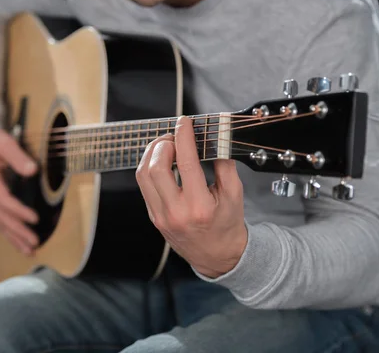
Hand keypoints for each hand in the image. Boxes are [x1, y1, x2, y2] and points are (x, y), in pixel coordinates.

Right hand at [0, 128, 38, 255]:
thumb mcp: (4, 142)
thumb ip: (18, 156)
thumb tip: (33, 170)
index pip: (2, 199)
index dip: (18, 210)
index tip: (35, 218)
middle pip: (1, 216)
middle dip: (18, 231)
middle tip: (34, 243)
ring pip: (0, 222)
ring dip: (14, 238)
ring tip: (30, 251)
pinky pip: (0, 220)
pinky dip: (10, 233)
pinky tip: (21, 243)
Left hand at [135, 116, 247, 278]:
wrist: (217, 256)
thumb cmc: (227, 223)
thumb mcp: (234, 193)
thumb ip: (224, 163)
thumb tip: (214, 136)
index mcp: (199, 206)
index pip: (186, 163)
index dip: (183, 137)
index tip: (185, 122)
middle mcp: (176, 212)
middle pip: (156, 168)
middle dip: (163, 144)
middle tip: (174, 137)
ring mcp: (161, 216)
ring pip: (143, 176)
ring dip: (151, 154)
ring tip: (166, 146)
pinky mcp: (153, 217)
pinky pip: (144, 186)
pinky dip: (150, 168)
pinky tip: (161, 161)